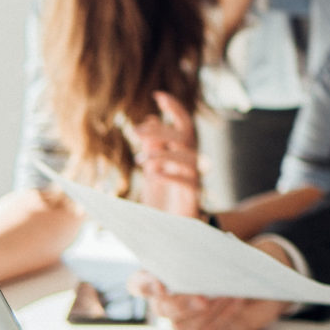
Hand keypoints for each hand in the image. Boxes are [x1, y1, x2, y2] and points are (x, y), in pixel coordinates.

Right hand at [130, 239, 292, 329]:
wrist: (251, 276)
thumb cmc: (224, 256)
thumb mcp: (215, 242)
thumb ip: (201, 235)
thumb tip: (196, 227)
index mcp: (159, 277)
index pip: (139, 284)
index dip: (146, 286)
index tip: (161, 284)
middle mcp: (166, 302)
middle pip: (164, 309)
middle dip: (182, 303)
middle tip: (202, 297)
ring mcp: (183, 320)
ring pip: (184, 323)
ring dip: (206, 309)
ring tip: (226, 293)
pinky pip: (209, 329)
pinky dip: (224, 313)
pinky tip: (238, 298)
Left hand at [134, 91, 200, 218]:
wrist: (171, 235)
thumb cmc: (163, 202)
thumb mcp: (153, 170)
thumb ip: (153, 146)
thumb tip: (150, 119)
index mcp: (181, 154)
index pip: (184, 124)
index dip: (174, 108)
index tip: (158, 95)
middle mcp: (191, 163)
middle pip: (185, 136)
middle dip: (163, 130)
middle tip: (137, 131)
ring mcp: (193, 179)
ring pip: (188, 156)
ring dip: (163, 153)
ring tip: (140, 160)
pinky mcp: (192, 198)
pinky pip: (188, 181)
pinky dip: (171, 175)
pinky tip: (153, 174)